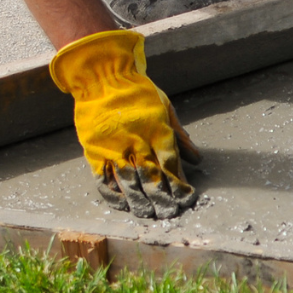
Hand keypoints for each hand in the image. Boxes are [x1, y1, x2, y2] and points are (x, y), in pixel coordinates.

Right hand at [48, 29, 201, 218]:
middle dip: (163, 198)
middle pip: (152, 177)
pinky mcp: (95, 151)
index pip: (171, 163)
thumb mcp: (165, 108)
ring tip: (150, 214)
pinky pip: (104, 179)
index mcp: (156, 129)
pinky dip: (114, 195)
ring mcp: (114, 147)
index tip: (187, 198)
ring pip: (129, 182)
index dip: (180, 184)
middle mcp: (136, 140)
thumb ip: (179, 136)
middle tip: (170, 213)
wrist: (103, 77)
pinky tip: (124, 205)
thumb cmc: (138, 92)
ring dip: (141, 201)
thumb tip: (198, 159)